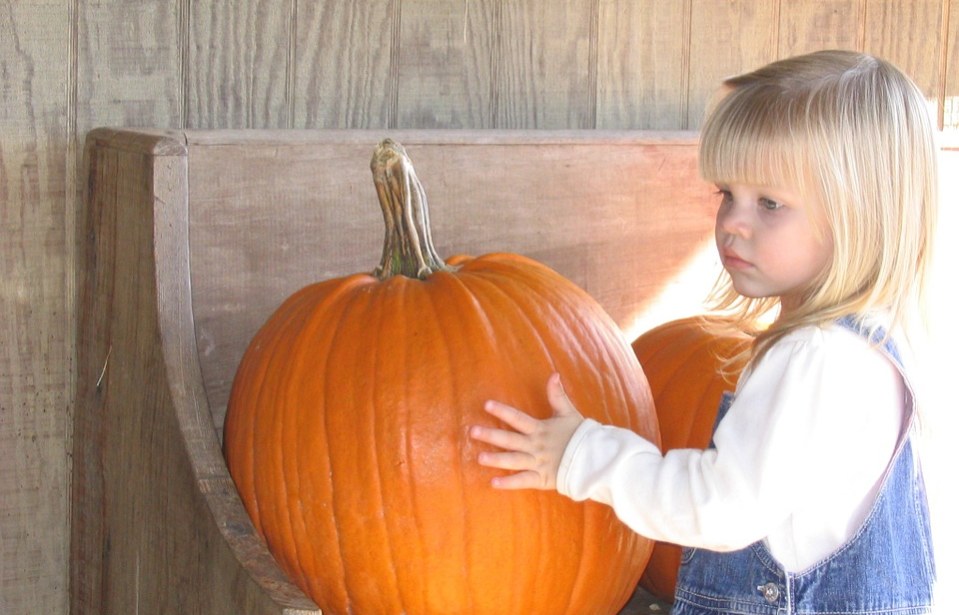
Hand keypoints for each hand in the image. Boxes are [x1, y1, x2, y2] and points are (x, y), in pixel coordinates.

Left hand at [470, 373, 583, 489]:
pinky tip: (493, 483)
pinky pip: (523, 481)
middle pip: (510, 440)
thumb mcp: (568, 413)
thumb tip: (554, 374)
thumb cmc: (580, 435)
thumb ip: (557, 395)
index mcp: (540, 429)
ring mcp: (538, 463)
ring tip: (479, 458)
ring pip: (514, 461)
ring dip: (496, 460)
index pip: (518, 418)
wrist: (595, 458)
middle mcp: (536, 446)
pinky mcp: (543, 478)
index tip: (486, 405)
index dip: (503, 411)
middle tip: (472, 432)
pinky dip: (509, 483)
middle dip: (491, 435)